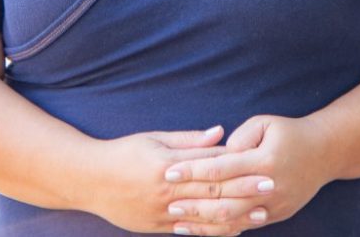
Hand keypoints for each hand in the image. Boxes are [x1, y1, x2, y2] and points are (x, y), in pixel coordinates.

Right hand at [82, 126, 271, 234]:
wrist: (88, 180)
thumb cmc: (123, 153)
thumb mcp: (153, 138)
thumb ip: (188, 140)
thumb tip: (220, 132)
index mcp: (167, 165)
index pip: (209, 166)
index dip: (238, 167)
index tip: (263, 165)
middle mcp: (166, 190)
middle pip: (212, 192)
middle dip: (244, 190)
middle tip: (271, 187)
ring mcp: (161, 212)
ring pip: (205, 217)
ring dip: (236, 216)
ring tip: (260, 214)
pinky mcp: (156, 227)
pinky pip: (190, 231)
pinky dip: (212, 231)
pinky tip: (232, 229)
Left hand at [163, 115, 330, 234]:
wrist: (325, 153)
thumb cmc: (289, 133)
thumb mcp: (265, 123)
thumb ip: (239, 137)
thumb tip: (217, 153)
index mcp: (264, 161)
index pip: (220, 169)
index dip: (193, 170)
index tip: (170, 171)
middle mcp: (269, 187)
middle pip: (224, 199)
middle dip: (193, 202)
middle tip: (166, 202)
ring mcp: (274, 205)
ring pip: (233, 220)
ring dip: (203, 222)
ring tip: (177, 222)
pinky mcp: (276, 215)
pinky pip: (244, 226)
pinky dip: (221, 229)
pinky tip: (201, 229)